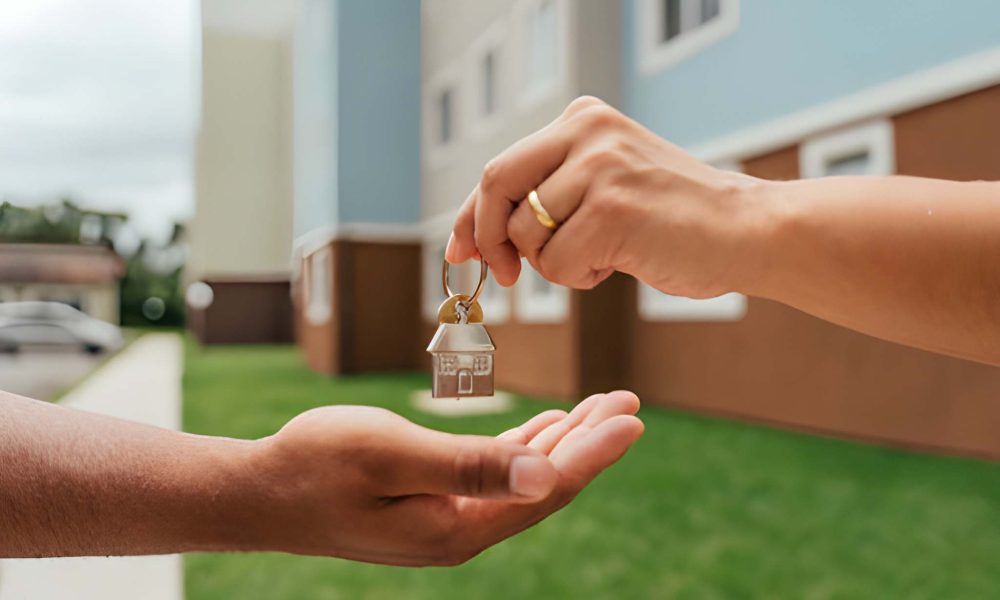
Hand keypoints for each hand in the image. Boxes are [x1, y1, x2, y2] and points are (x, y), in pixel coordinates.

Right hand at [242, 391, 642, 564]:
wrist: (259, 493)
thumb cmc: (316, 462)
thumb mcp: (390, 452)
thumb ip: (468, 466)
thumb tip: (546, 480)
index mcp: (458, 527)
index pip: (545, 488)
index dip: (592, 452)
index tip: (631, 416)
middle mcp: (461, 533)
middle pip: (543, 486)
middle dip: (587, 443)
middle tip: (626, 403)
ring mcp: (446, 522)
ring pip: (521, 480)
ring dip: (561, 442)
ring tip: (598, 410)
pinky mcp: (431, 507)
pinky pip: (494, 478)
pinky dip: (523, 449)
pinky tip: (543, 430)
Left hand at [446, 96, 768, 298]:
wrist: (746, 230)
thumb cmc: (672, 218)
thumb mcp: (604, 184)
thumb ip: (549, 194)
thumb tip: (473, 236)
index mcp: (583, 120)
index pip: (500, 167)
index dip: (468, 214)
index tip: (459, 250)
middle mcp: (588, 132)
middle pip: (495, 185)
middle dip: (488, 238)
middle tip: (504, 275)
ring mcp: (600, 167)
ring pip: (526, 234)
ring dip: (553, 263)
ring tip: (602, 254)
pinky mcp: (613, 208)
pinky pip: (557, 264)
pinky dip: (580, 277)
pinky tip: (619, 261)